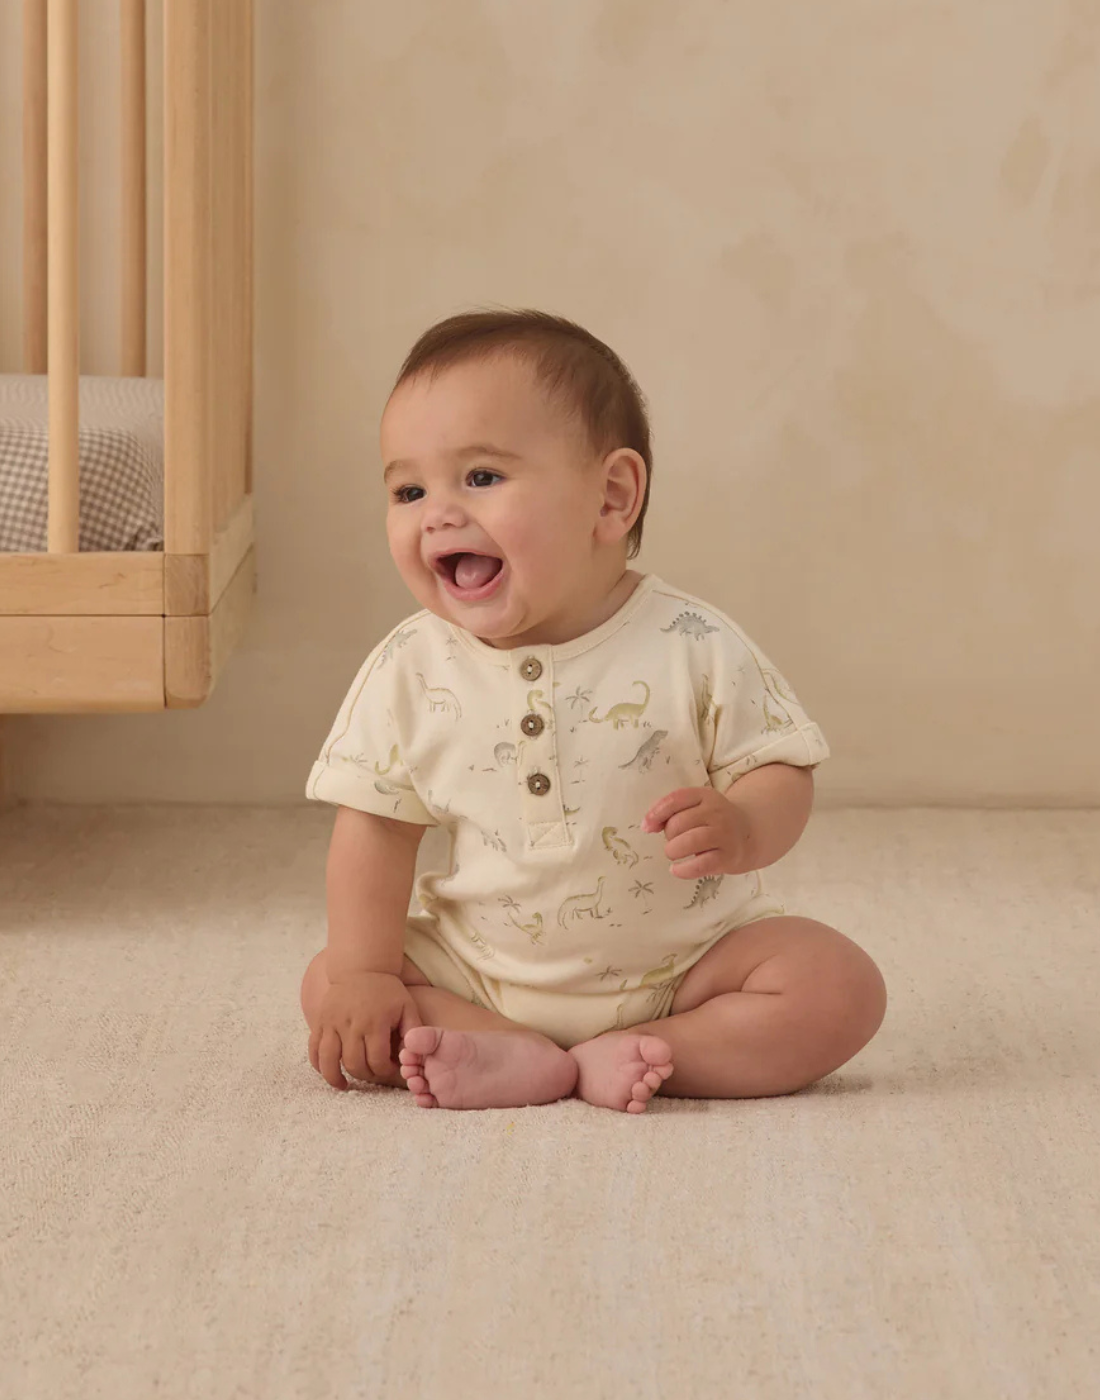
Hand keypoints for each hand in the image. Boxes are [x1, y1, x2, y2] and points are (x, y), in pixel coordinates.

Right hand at [308, 971, 422, 1090]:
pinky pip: (313, 1049)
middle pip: (354, 1064)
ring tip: (343, 1086)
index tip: (389, 1070)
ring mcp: (332, 1023)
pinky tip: (328, 1072)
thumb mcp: (407, 1007)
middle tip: (372, 1075)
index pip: (377, 1061)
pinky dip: (318, 1065)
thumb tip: (413, 1057)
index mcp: (375, 1022)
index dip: (385, 1072)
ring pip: (329, 1061)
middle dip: (365, 1076)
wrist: (361, 967)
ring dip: (335, 1078)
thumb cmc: (387, 990)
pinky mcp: (319, 1021)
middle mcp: (351, 1024)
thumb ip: (413, 1032)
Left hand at [641, 785, 753, 877]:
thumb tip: (648, 825)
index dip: (656, 813)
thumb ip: (670, 811)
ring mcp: (724, 834)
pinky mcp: (728, 857)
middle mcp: (717, 812)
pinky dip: (683, 870)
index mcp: (705, 796)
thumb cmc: (712, 821)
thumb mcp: (696, 807)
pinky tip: (677, 869)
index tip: (646, 827)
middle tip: (675, 840)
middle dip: (669, 835)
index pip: (675, 799)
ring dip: (673, 851)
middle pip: (678, 823)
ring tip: (675, 853)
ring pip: (688, 842)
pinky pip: (699, 865)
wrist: (749, 833)